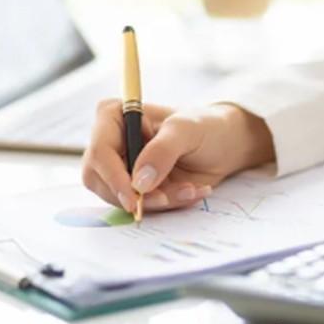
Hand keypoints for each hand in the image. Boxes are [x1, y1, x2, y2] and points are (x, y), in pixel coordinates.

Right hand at [81, 101, 274, 213]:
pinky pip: (140, 206)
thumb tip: (139, 182)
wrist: (224, 144)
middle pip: (100, 181)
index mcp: (115, 116)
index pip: (99, 152)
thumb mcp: (187, 130)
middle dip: (134, 196)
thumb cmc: (205, 126)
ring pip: (120, 198)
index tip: (135, 197)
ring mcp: (121, 167)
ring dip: (157, 201)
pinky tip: (190, 191)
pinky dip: (167, 204)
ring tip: (189, 190)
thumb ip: (163, 151)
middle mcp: (112, 143)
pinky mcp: (135, 188)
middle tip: (167, 199)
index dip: (113, 177)